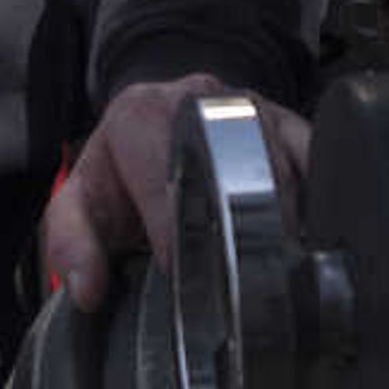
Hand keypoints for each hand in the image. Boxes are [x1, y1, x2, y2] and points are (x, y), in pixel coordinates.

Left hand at [39, 71, 311, 313]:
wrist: (155, 126)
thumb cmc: (119, 171)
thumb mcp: (78, 204)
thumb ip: (70, 244)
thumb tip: (86, 288)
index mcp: (141, 115)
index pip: (162, 171)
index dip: (170, 226)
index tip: (179, 269)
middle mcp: (198, 101)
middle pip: (227, 161)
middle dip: (235, 222)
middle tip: (238, 280)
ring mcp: (249, 106)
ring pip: (277, 160)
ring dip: (282, 218)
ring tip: (279, 270)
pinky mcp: (287, 121)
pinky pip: (314, 155)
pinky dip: (319, 198)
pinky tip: (316, 239)